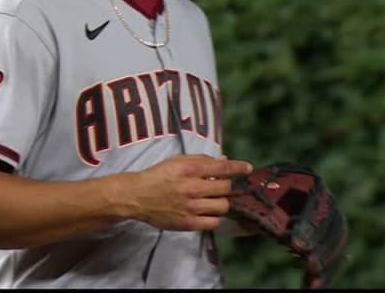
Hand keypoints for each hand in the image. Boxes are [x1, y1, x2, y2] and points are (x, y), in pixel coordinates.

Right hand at [123, 154, 252, 231]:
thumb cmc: (157, 176)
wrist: (137, 196)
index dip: (238, 167)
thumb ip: (202, 160)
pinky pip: (213, 222)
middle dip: (225, 185)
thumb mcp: (178, 161)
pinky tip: (206, 211)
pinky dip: (213, 217)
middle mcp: (192, 188)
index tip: (247, 168)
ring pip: (222, 206)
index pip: (222, 167)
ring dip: (221, 201)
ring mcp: (191, 207)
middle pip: (225, 188)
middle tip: (218, 186)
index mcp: (190, 169)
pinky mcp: (188, 223)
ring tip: (211, 199)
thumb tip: (224, 160)